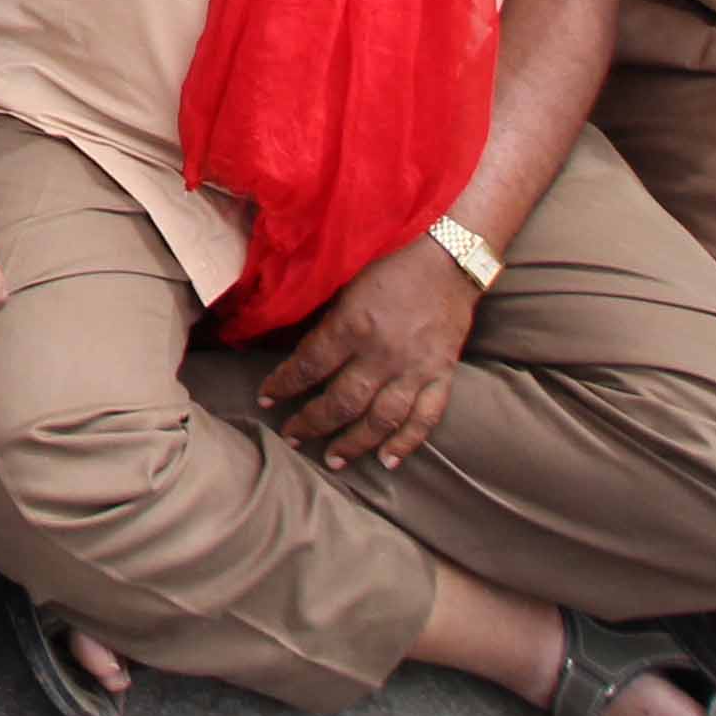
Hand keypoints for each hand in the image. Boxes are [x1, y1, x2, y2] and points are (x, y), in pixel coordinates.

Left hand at [259, 230, 483, 469]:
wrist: (450, 255)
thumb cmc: (392, 260)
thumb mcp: (348, 281)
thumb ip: (329, 319)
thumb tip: (300, 348)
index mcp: (353, 325)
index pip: (309, 366)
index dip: (283, 384)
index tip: (266, 397)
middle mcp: (382, 354)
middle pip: (341, 402)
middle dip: (311, 423)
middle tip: (291, 436)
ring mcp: (415, 368)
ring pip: (380, 419)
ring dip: (354, 443)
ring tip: (333, 459)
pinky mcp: (442, 374)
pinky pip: (425, 418)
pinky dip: (407, 443)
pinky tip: (388, 460)